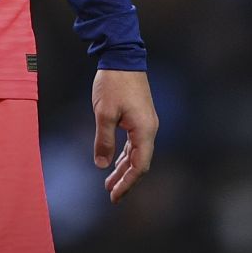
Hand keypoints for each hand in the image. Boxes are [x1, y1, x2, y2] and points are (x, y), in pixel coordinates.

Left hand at [91, 68, 157, 202]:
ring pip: (136, 153)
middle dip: (125, 179)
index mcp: (144, 130)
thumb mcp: (103, 113)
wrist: (122, 56)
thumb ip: (104, 140)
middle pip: (140, 162)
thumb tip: (102, 165)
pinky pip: (134, 142)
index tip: (114, 196)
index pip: (139, 166)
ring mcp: (145, 122)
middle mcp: (149, 129)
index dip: (127, 183)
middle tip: (110, 195)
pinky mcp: (140, 117)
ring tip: (108, 182)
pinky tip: (114, 161)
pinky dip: (125, 154)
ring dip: (123, 168)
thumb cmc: (113, 83)